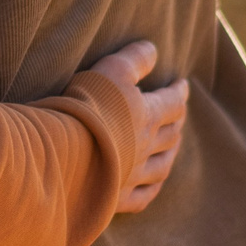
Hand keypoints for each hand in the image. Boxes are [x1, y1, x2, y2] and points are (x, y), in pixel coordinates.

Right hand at [83, 40, 189, 213]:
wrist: (64, 151)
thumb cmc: (87, 107)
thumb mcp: (111, 70)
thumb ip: (134, 59)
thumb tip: (153, 49)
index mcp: (147, 115)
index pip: (173, 103)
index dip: (179, 92)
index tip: (182, 84)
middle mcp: (145, 146)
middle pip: (170, 135)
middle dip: (176, 122)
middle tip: (178, 115)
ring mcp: (133, 174)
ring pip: (161, 166)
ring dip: (169, 154)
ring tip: (171, 147)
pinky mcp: (117, 196)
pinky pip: (142, 196)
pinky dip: (152, 189)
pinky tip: (152, 186)